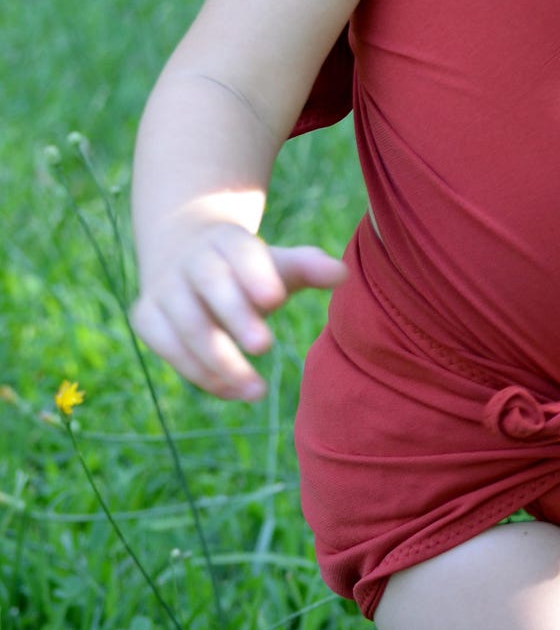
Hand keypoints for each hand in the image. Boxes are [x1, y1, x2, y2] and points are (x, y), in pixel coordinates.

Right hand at [132, 226, 346, 402]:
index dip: (256, 275)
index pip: (241, 252)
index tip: (277, 301)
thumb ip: (307, 267)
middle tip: (264, 347)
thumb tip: (342, 274)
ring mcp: (164, 288)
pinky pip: (169, 349)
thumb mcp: (276, 263)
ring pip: (186, 324)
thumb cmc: (246, 267)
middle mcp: (191, 259)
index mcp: (227, 239)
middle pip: (211, 284)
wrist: (184, 253)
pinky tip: (233, 391)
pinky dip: (199, 374)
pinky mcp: (147, 317)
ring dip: (219, 361)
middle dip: (235, 316)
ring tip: (257, 390)